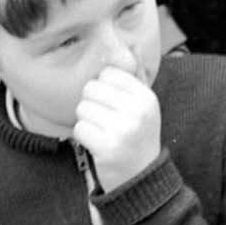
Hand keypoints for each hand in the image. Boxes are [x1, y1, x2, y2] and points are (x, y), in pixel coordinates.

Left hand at [73, 66, 162, 189]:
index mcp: (146, 97)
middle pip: (91, 88)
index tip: (112, 105)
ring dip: (86, 121)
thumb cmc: (137, 137)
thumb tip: (126, 46)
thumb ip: (134, 78)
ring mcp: (123, 130)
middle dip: (91, 104)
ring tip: (101, 133)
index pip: (108, 74)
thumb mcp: (143, 106)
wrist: (140, 178)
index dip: (103, 88)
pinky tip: (97, 145)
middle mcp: (137, 111)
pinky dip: (83, 137)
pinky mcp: (107, 147)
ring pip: (82, 108)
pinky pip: (79, 128)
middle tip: (104, 121)